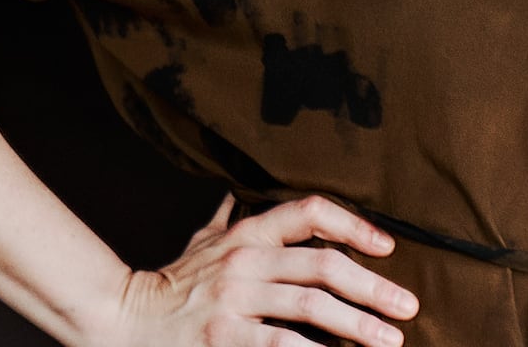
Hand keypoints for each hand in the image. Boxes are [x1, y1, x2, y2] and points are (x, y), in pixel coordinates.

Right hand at [99, 195, 418, 346]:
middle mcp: (243, 261)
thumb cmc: (171, 285)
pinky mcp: (224, 338)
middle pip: (324, 267)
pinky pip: (282, 346)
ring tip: (390, 341)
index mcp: (245, 234)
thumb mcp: (200, 243)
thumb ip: (225, 221)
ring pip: (311, 308)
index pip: (310, 212)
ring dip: (359, 326)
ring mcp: (233, 301)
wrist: (120, 321)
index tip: (388, 246)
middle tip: (407, 307)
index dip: (356, 225)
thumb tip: (235, 195)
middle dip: (373, 289)